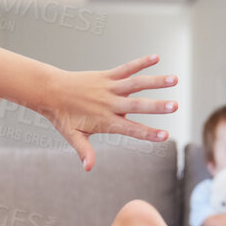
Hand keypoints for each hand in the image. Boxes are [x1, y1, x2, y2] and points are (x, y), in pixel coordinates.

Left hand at [37, 55, 177, 170]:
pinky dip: (141, 63)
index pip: (131, 128)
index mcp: (105, 121)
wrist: (50, 91)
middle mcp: (110, 104)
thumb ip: (84, 151)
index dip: (148, 133)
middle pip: (137, 105)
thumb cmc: (62, 116)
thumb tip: (88, 168)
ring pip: (136, 84)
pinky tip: (156, 58)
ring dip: (155, 81)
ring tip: (174, 79)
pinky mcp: (107, 75)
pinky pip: (126, 68)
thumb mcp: (73, 136)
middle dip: (157, 106)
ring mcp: (109, 88)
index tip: (165, 136)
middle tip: (174, 106)